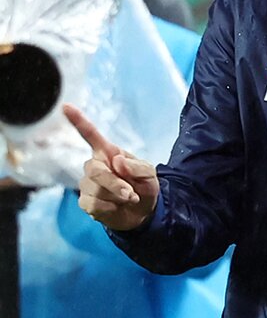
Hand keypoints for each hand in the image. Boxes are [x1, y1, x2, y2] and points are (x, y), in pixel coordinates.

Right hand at [63, 104, 158, 231]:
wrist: (143, 211)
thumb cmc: (144, 186)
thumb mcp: (149, 174)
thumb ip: (136, 167)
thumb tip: (116, 161)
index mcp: (108, 153)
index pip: (90, 135)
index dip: (78, 121)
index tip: (66, 106)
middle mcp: (94, 166)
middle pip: (93, 169)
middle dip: (115, 183)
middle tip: (131, 193)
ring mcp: (87, 184)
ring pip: (94, 189)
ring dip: (116, 196)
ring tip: (127, 198)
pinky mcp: (85, 201)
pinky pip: (93, 204)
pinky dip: (110, 207)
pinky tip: (116, 207)